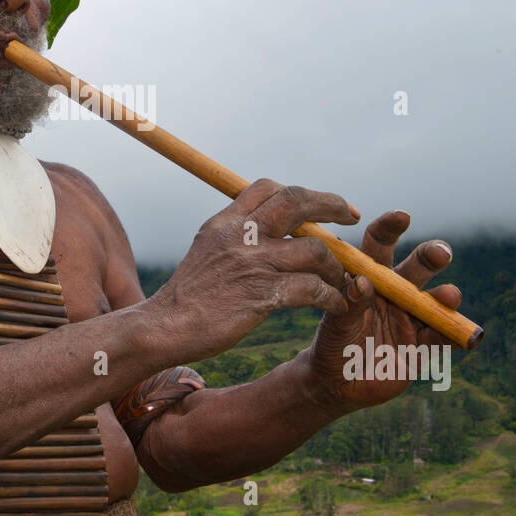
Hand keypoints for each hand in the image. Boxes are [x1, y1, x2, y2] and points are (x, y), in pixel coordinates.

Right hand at [146, 178, 359, 360]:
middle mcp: (240, 234)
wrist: (164, 327)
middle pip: (296, 202)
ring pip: (315, 250)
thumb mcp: (207, 250)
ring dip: (336, 266)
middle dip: (330, 205)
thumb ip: (235, 235)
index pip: (268, 188)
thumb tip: (264, 227)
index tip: (320, 205)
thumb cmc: (189, 296)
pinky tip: (335, 304)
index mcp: (225, 221)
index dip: (300, 192)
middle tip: (351, 217)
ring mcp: (252, 263)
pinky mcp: (262, 295)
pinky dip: (331, 296)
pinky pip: (313, 289)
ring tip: (341, 280)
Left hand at [305, 210, 461, 412]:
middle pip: (416, 267)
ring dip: (445, 296)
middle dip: (430, 257)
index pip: (379, 245)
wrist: (337, 383)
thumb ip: (350, 304)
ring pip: (434, 300)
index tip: (401, 216)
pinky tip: (463, 335)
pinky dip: (452, 334)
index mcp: (370, 277)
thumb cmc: (332, 344)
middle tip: (440, 252)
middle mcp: (395, 292)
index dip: (390, 229)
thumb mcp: (334, 324)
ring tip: (449, 295)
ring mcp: (411, 317)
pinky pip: (441, 337)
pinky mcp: (422, 344)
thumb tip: (363, 283)